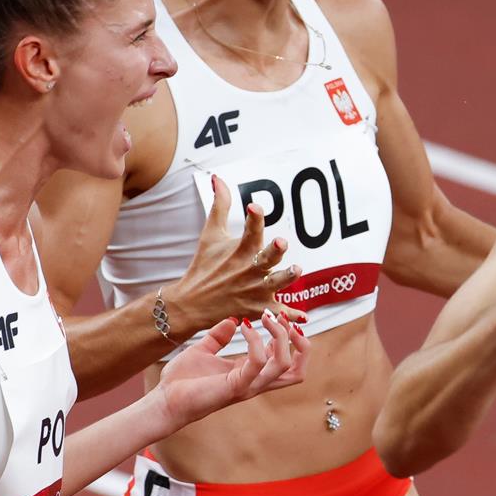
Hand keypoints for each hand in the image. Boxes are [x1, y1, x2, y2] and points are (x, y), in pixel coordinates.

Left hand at [153, 312, 308, 430]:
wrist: (163, 401)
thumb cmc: (181, 381)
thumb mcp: (203, 351)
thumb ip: (219, 337)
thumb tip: (233, 321)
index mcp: (251, 373)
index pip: (289, 362)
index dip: (292, 339)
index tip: (278, 317)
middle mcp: (255, 381)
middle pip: (298, 370)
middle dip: (301, 343)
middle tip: (284, 320)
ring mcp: (248, 385)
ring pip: (286, 365)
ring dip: (281, 337)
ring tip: (267, 319)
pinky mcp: (236, 387)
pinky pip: (258, 363)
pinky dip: (256, 341)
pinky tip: (244, 328)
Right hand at [170, 175, 308, 330]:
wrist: (191, 303)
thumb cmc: (205, 265)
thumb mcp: (211, 234)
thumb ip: (220, 205)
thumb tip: (218, 177)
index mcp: (240, 250)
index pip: (250, 230)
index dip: (254, 218)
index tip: (254, 206)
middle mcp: (249, 269)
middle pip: (266, 257)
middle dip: (274, 250)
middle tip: (282, 242)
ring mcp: (255, 290)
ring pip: (275, 283)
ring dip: (286, 277)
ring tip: (296, 270)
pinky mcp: (258, 308)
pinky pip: (278, 313)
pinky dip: (290, 316)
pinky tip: (304, 317)